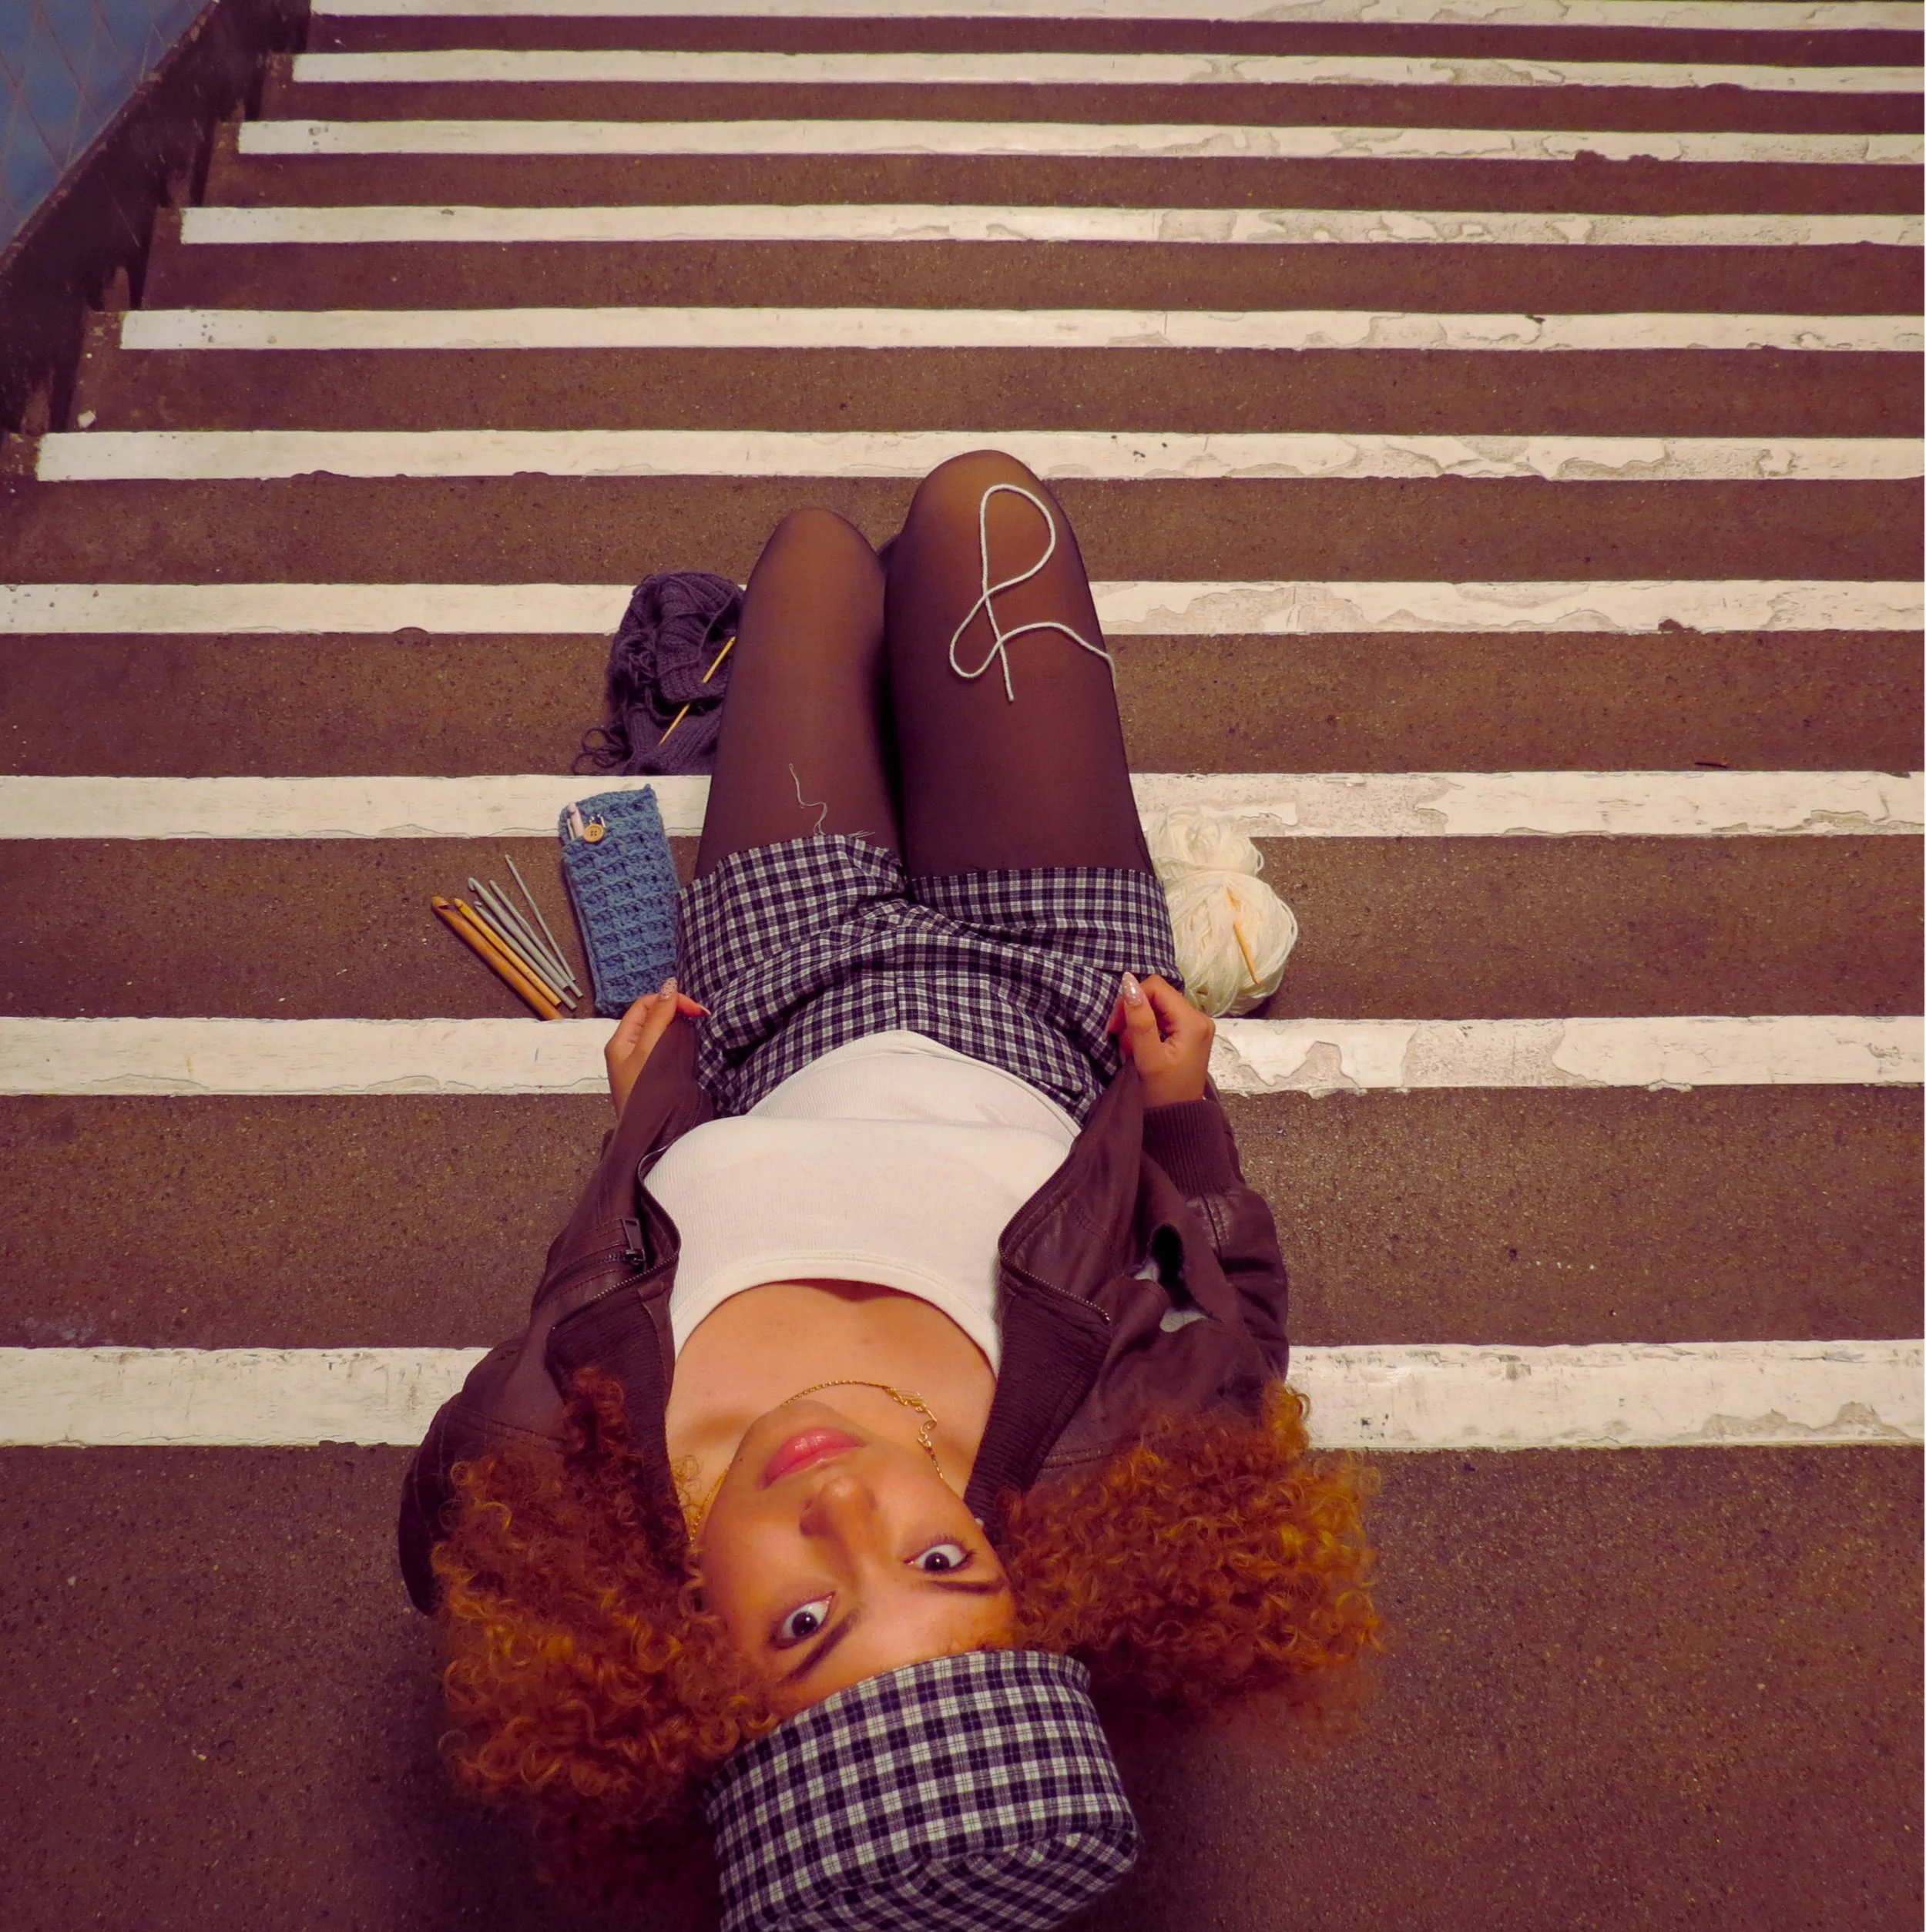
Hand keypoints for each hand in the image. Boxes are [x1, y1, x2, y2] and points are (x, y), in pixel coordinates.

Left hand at [605, 979, 707, 1115]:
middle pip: (653, 1016)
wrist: (650, 1138)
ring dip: (680, 1027)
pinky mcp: (655, 1074)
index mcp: (620, 1042)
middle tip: (702, 1018)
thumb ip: (658, 1018)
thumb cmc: (645, 1096)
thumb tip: (669, 985)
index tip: (696, 1010)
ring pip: (662, 1032)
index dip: (669, 1001)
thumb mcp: (649, 1051)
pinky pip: (667, 1048)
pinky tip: (692, 1047)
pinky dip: (681, 1043)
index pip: (645, 1005)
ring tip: (698, 1030)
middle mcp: (628, 1049)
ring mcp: (642, 1063)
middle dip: (677, 1012)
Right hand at [1106, 972, 1213, 1107]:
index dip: (1132, 999)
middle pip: (1158, 995)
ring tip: (1130, 1047)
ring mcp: (1196, 1026)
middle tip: (1118, 1037)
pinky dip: (1147, 1029)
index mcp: (1193, 1022)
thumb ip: (1139, 1020)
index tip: (1115, 1025)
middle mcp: (1199, 1018)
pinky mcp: (1189, 1034)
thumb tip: (1128, 982)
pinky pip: (1164, 1019)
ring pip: (1158, 1006)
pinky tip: (1139, 1047)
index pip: (1157, 987)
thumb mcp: (1148, 1058)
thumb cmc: (1162, 1094)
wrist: (1176, 1121)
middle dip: (1134, 1012)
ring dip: (1138, 1022)